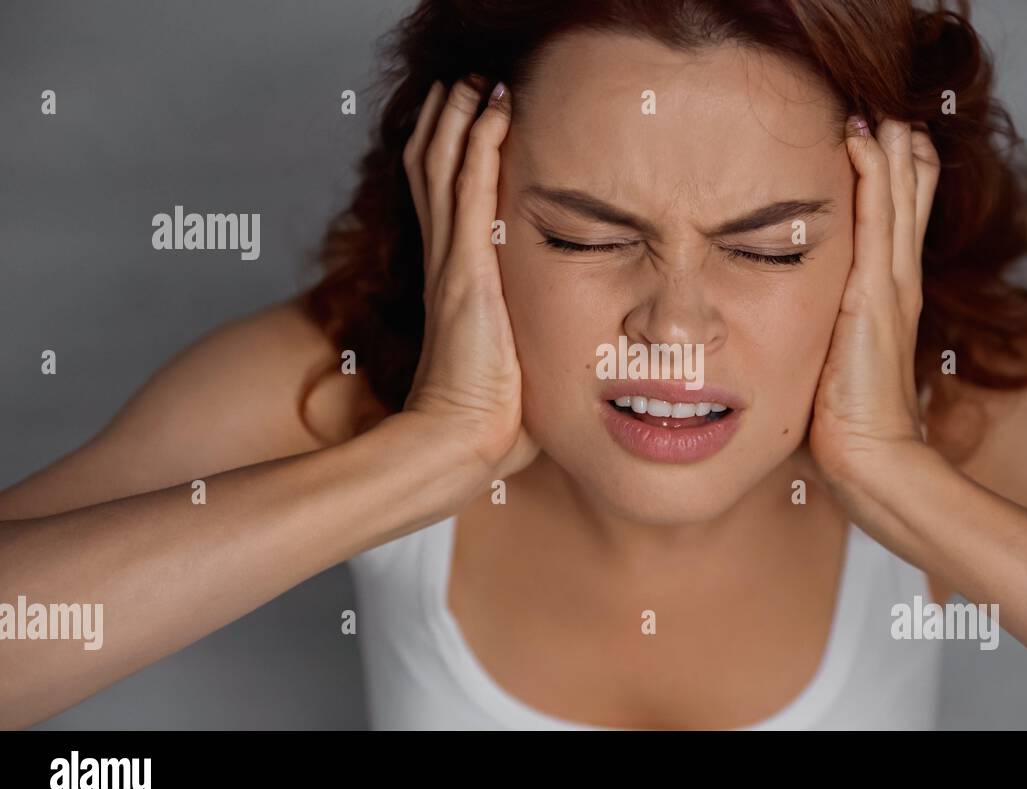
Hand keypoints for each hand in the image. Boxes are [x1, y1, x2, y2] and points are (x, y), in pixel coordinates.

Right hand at [400, 76, 536, 477]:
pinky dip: (479, 141)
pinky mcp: (466, 269)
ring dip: (459, 118)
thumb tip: (569, 371)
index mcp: (455, 289)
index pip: (444, 206)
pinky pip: (470, 187)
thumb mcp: (517, 377)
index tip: (468, 124)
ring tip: (473, 80)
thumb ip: (530, 357)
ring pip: (445, 167)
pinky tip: (494, 108)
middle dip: (447, 123)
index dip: (450, 160)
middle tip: (464, 84)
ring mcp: (453, 264)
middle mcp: (446, 266)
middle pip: (433, 172)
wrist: (464, 445)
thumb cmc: (492, 428)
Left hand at [808, 117, 939, 491]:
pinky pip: (876, 223)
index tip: (883, 144)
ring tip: (886, 110)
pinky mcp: (875, 297)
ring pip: (898, 202)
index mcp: (889, 302)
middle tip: (895, 113)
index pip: (898, 227)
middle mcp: (897, 287)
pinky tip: (866, 142)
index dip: (897, 185)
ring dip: (892, 152)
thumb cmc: (848, 426)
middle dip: (902, 156)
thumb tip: (818, 336)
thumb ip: (835, 340)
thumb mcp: (839, 366)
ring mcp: (891, 289)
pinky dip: (874, 178)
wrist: (871, 460)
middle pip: (907, 204)